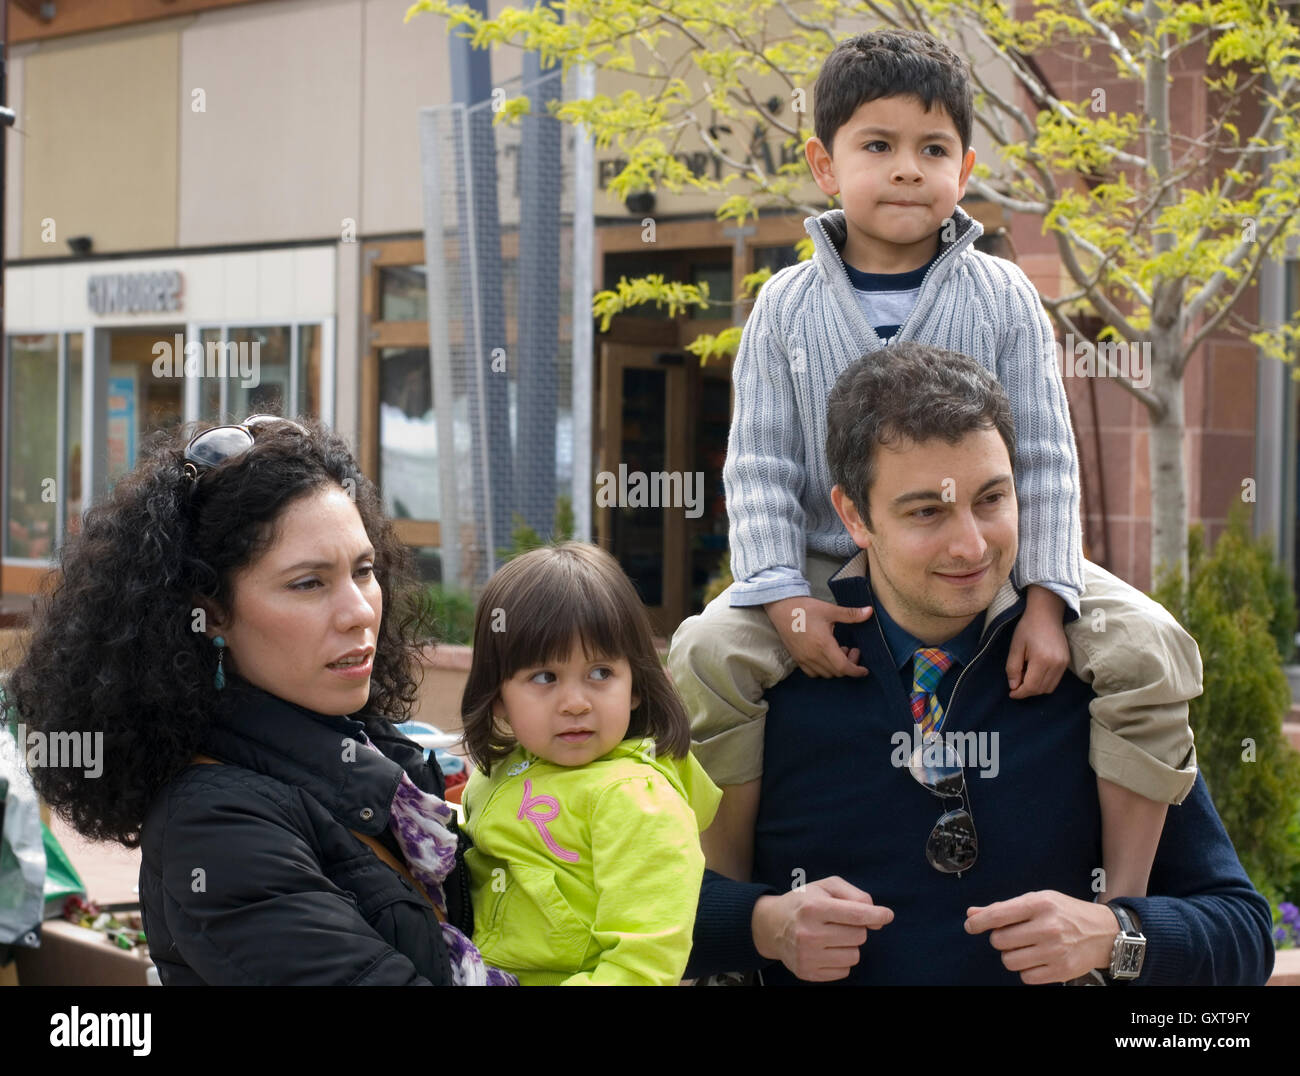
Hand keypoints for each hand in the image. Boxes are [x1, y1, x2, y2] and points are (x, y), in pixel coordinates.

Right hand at [752, 876, 892, 981]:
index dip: (876, 915)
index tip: (887, 915)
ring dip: (849, 945)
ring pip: (854, 956)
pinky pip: (844, 971)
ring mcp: (807, 955)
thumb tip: (878, 921)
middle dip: (856, 928)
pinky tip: (826, 949)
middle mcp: (808, 933)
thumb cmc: (804, 902)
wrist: (771, 925)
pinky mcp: (807, 972)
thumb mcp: (825, 886)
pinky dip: (840, 960)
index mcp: (813, 907)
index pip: (855, 914)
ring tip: (832, 936)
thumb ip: (855, 895)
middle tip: (839, 922)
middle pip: (859, 936)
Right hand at [765, 596, 871, 678]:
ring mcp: (804, 659)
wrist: (781, 608)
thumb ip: (850, 614)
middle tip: (852, 650)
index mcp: (823, 644)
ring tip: (839, 652)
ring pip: (825, 674)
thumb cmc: (805, 608)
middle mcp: (813, 656)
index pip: (843, 667)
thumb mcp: (830, 610)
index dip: (856, 671)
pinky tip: (825, 657)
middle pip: (836, 672)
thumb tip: (870, 611)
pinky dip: (823, 670)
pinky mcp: (797, 659)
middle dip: (849, 666)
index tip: (864, 670)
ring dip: (836, 668)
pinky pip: (813, 673)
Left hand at [965, 891, 1118, 983]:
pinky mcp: (1061, 970)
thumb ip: (1003, 908)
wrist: (1103, 932)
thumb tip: (972, 913)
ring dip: (1011, 956)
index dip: (978, 922)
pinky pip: (1026, 977)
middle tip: (1013, 935)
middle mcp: (1047, 927)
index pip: (998, 915)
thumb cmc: (1065, 913)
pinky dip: (1026, 970)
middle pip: (1000, 941)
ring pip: (1009, 961)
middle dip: (1000, 939)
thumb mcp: (1037, 900)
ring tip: (1024, 948)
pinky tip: (1036, 959)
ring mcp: (1055, 951)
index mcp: (1039, 904)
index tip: (970, 926)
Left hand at [1006, 586, 1068, 697]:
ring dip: (1036, 688)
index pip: (1031, 687)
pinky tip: (1035, 673)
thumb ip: (1013, 668)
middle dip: (1026, 691)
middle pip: (1040, 689)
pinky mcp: (1067, 663)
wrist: (1046, 614)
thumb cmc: (1028, 628)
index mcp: (1042, 660)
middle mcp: (1056, 664)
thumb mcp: (1015, 647)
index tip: (1011, 693)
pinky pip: (1055, 681)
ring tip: (1025, 677)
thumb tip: (1013, 687)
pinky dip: (1044, 683)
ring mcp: (1064, 664)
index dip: (1020, 693)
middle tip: (1016, 683)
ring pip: (1049, 688)